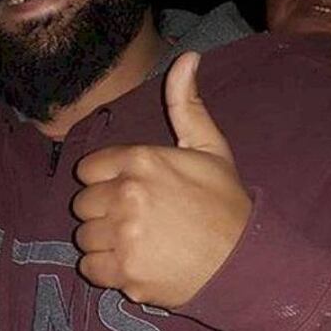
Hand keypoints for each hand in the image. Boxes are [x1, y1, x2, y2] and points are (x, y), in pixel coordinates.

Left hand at [73, 51, 251, 308]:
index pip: (89, 169)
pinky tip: (132, 264)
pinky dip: (106, 270)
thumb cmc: (226, 204)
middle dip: (104, 211)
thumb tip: (187, 57)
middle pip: (83, 203)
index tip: (129, 191)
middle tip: (136, 219)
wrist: (247, 262)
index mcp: (141, 161)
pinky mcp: (124, 272)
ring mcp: (123, 236)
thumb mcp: (209, 147)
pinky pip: (89, 268)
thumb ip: (186, 104)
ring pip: (84, 236)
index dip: (106, 181)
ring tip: (136, 242)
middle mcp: (126, 196)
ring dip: (104, 241)